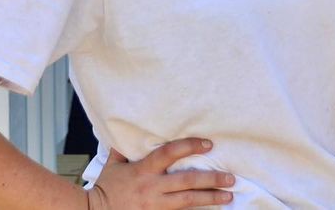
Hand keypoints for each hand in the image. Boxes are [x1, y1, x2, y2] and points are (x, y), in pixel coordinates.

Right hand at [86, 138, 234, 208]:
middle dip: (212, 179)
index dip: (190, 146)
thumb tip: (125, 131)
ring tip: (229, 196)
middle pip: (187, 181)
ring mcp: (154, 205)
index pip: (170, 153)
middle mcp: (152, 187)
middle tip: (231, 178)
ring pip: (188, 201)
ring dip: (210, 198)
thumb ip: (123, 149)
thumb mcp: (113, 166)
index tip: (208, 144)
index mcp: (143, 170)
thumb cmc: (104, 189)